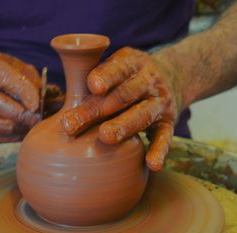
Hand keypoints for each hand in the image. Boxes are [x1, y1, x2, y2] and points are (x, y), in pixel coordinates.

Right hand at [0, 49, 62, 142]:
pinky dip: (5, 137)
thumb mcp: (21, 70)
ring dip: (9, 128)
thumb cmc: (8, 74)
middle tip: (36, 119)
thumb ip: (32, 83)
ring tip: (28, 127)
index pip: (2, 76)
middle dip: (17, 114)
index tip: (36, 105)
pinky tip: (21, 133)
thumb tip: (46, 100)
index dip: (21, 92)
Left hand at [60, 47, 182, 170]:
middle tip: (71, 125)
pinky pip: (165, 138)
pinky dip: (160, 151)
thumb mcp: (118, 64)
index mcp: (133, 63)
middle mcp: (149, 81)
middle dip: (96, 110)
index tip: (91, 86)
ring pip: (142, 115)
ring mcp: (160, 103)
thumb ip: (96, 75)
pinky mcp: (169, 123)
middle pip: (123, 96)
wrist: (174, 75)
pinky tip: (152, 164)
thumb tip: (63, 97)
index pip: (119, 69)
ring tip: (105, 137)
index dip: (106, 76)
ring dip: (123, 127)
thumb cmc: (130, 76)